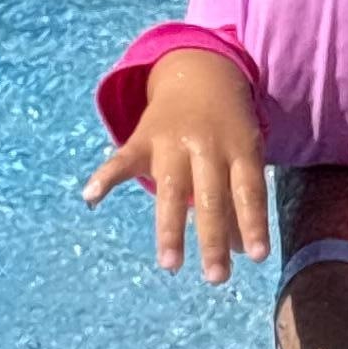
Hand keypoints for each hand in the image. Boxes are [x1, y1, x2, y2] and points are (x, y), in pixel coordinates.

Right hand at [84, 47, 268, 281]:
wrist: (200, 70)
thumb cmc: (229, 126)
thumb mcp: (245, 152)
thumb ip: (242, 198)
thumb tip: (243, 251)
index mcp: (239, 148)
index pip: (248, 190)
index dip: (254, 222)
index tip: (257, 257)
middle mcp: (206, 145)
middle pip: (211, 197)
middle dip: (213, 239)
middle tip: (217, 278)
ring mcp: (173, 141)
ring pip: (171, 188)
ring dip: (170, 228)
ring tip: (170, 264)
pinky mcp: (143, 137)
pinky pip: (122, 159)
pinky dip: (105, 177)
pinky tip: (90, 196)